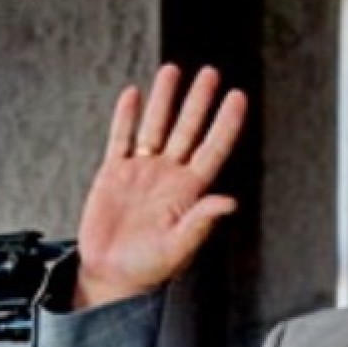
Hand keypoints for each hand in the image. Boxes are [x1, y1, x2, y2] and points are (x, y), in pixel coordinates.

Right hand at [75, 64, 247, 307]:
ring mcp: (141, 172)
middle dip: (198, 102)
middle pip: (187, 130)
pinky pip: (121, 138)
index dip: (226, 124)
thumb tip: (230, 202)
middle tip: (210, 73)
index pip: (212, 150)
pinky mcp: (113, 174)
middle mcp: (168, 177)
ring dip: (164, 99)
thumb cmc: (147, 269)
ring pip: (155, 127)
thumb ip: (201, 222)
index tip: (237, 97)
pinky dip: (126, 117)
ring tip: (172, 70)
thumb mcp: (178, 248)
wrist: (110, 276)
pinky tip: (134, 95)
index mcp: (188, 193)